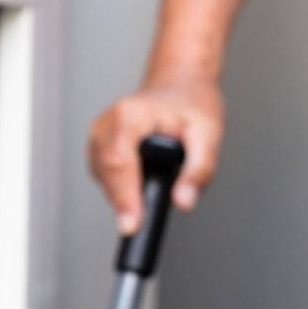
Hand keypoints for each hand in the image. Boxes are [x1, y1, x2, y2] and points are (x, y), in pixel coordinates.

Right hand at [89, 75, 224, 234]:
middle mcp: (106, 124)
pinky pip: (106, 177)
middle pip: (108, 175)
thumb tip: (184, 201)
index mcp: (129, 115)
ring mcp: (99, 136)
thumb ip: (199, 170)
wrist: (180, 84)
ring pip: (105, 179)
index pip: (119, 162)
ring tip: (154, 188)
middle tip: (144, 220)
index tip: (132, 224)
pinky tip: (143, 182)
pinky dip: (123, 187)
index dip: (125, 197)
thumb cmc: (192, 103)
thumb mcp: (209, 134)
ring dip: (126, 193)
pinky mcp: (99, 147)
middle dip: (127, 200)